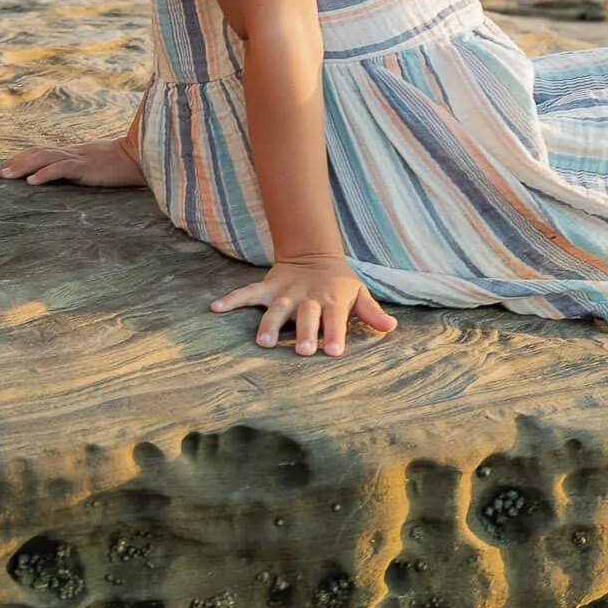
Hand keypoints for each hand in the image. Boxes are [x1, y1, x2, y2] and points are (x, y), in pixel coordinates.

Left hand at [0, 131, 143, 187]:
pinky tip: (31, 182)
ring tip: (4, 176)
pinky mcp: (87, 166)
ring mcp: (78, 157)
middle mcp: (71, 151)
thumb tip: (62, 175)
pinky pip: (62, 168)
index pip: (39, 152)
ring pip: (43, 159)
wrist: (142, 156)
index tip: (0, 168)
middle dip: (12, 163)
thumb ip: (79, 167)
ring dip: (21, 167)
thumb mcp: (95, 163)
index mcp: (72, 152)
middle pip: (35, 154)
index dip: (19, 159)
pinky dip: (45, 174)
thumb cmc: (120, 163)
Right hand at [212, 254, 396, 356]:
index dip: (335, 334)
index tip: (333, 352)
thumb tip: (392, 328)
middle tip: (302, 351)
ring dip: (269, 324)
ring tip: (262, 342)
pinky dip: (231, 299)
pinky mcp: (267, 287)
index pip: (335, 320)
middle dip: (304, 333)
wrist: (314, 255)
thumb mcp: (358, 294)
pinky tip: (215, 308)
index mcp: (332, 301)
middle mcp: (308, 298)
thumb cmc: (339, 284)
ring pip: (276, 308)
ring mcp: (286, 292)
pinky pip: (247, 293)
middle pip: (306, 316)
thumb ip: (372, 313)